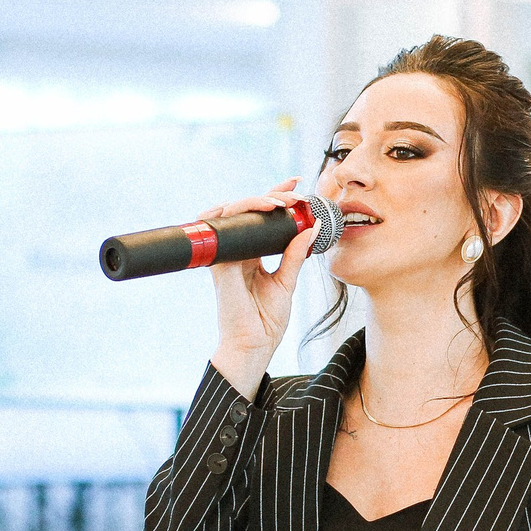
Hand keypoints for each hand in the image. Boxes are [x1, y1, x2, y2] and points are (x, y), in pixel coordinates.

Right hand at [208, 178, 319, 397]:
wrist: (255, 345)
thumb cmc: (266, 320)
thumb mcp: (287, 282)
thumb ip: (295, 255)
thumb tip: (311, 229)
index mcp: (250, 255)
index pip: (261, 218)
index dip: (275, 196)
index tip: (297, 185)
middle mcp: (235, 250)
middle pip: (247, 210)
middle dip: (271, 193)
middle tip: (295, 194)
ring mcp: (225, 254)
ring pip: (233, 212)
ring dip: (257, 199)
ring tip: (282, 200)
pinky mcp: (219, 262)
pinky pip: (226, 228)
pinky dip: (243, 212)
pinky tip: (264, 208)